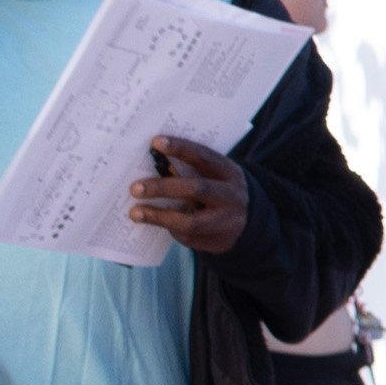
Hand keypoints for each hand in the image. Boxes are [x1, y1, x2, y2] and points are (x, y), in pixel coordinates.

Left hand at [128, 131, 249, 258]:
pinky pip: (189, 236)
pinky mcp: (218, 241)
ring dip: (159, 216)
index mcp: (229, 173)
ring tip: (135, 212)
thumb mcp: (213, 177)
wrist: (249, 222)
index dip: (181, 149)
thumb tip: (152, 164)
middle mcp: (232, 196)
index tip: (155, 143)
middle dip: (163, 188)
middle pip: (197, 189)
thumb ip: (190, 171)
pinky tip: (154, 222)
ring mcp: (228, 221)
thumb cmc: (218, 191)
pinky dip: (169, 228)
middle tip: (135, 188)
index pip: (204, 157)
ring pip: (191, 222)